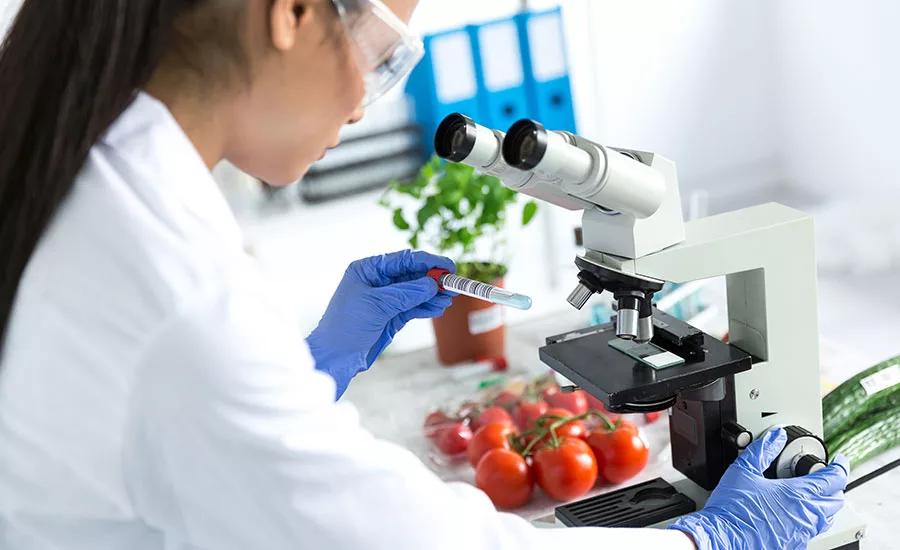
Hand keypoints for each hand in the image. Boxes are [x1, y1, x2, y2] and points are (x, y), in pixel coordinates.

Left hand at [307, 250, 454, 397]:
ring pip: (415, 292)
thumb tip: (432, 284)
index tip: (447, 266)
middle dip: (433, 279)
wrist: (335, 357)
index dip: (427, 262)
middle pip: (412, 275)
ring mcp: (385, 300)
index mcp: (368, 269)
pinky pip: (413, 307)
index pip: (403, 260)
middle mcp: (377, 281)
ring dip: (432, 295)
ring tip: (448, 298)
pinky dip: (426, 307)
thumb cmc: (346, 326)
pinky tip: (438, 307)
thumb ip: (406, 293)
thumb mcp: (377, 305)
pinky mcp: (391, 316)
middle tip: (453, 284)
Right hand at [669, 428, 847, 549]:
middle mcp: (805, 515)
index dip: (840, 466)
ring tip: (813, 494)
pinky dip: (810, 519)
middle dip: (835, 486)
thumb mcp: (743, 470)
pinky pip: (811, 531)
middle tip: (826, 476)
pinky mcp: (792, 544)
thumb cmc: (731, 509)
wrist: (722, 537)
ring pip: (826, 518)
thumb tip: (775, 437)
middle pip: (836, 500)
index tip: (839, 461)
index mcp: (797, 495)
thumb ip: (762, 450)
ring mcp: (801, 532)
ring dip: (824, 504)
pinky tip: (795, 514)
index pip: (834, 479)